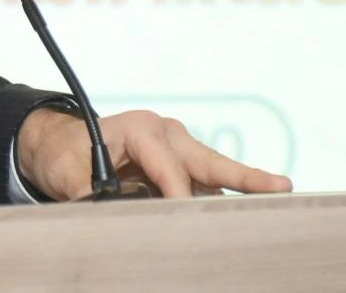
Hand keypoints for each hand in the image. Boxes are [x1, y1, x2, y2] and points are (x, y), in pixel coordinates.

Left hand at [16, 107, 293, 201]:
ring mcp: (179, 149)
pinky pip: (207, 185)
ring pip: (214, 174)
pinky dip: (225, 201)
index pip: (168, 164)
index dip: (178, 194)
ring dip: (242, 191)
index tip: (189, 217)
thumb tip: (111, 216)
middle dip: (245, 176)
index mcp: (139, 128)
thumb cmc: (66, 156)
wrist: (62, 146)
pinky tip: (245, 218)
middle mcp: (166, 134)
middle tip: (283, 187)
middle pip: (210, 160)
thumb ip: (93, 196)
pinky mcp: (184, 166)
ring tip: (278, 202)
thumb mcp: (70, 177)